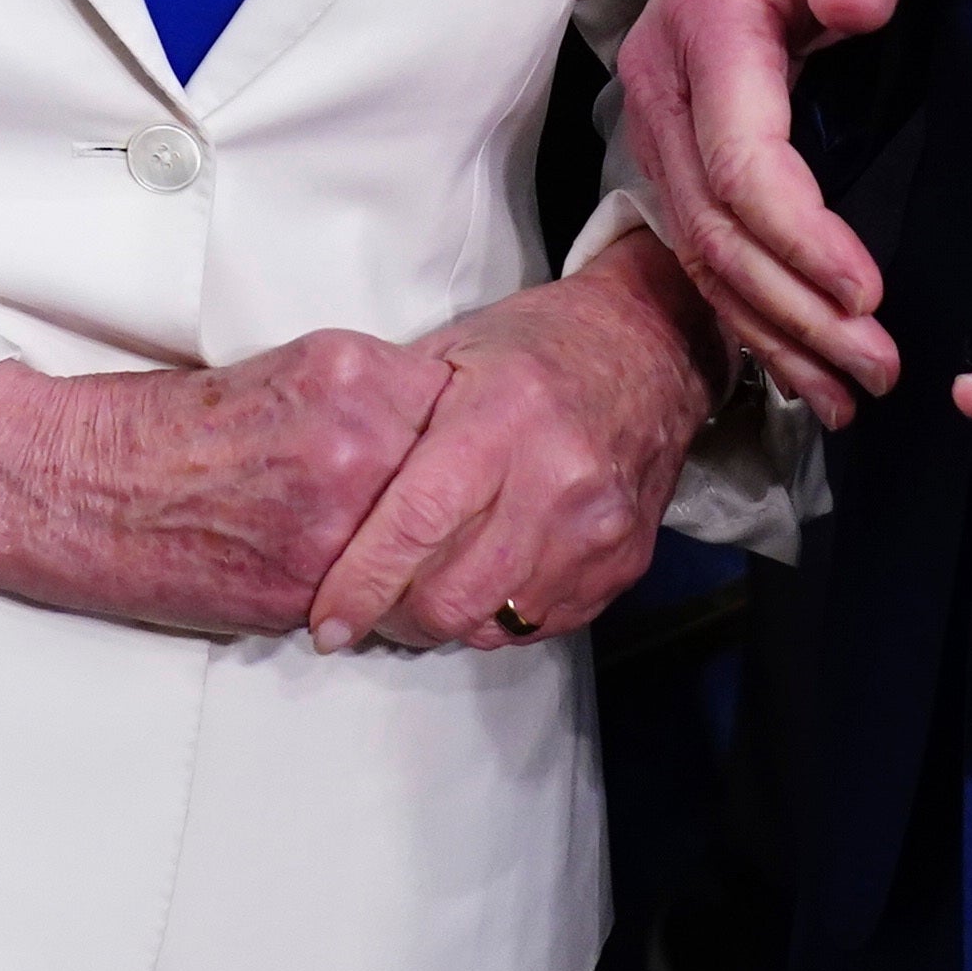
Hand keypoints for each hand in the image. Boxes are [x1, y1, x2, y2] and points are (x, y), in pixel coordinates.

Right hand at [0, 331, 452, 637]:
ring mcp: (333, 519)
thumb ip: (372, 403)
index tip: (474, 462)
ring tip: (420, 567)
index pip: (466, 411)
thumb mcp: (290, 376)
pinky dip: (387, 604)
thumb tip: (441, 441)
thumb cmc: (174, 431)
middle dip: (467, 511)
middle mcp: (353, 441)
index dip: (474, 443)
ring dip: (433, 565)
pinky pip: (384, 603)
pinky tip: (372, 595)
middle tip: (466, 526)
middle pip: (466, 487)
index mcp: (350, 373)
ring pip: (435, 554)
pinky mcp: (305, 586)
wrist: (83, 484)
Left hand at [300, 231, 720, 652]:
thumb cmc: (538, 346)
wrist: (652, 346)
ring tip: (419, 591)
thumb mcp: (452, 350)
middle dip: (395, 616)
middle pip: (454, 594)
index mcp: (502, 416)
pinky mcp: (624, 562)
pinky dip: (496, 616)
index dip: (361, 583)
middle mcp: (558, 478)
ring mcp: (597, 528)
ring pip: (494, 620)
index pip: (416, 522)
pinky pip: (540, 624)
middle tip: (367, 607)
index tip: (325, 621)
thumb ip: (392, 416)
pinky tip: (480, 581)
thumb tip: (319, 485)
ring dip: (444, 621)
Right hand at [612, 0, 921, 422]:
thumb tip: (855, 5)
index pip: (740, 162)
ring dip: (774, 331)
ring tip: (851, 393)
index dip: (801, 238)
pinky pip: (706, 252)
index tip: (872, 293)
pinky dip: (752, 317)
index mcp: (705, 31)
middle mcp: (662, 91)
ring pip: (703, 256)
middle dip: (795, 310)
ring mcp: (660, 130)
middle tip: (878, 367)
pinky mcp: (680, 159)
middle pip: (715, 229)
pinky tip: (803, 370)